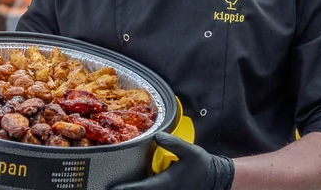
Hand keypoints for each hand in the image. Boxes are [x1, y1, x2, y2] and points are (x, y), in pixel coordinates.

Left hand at [113, 133, 233, 189]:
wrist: (214, 178)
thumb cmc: (201, 166)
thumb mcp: (190, 151)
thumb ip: (173, 143)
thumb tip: (157, 136)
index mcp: (165, 183)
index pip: (141, 188)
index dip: (124, 189)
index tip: (111, 188)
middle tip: (106, 187)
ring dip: (131, 188)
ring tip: (114, 186)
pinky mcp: (166, 189)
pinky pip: (149, 189)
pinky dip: (140, 187)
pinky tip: (130, 185)